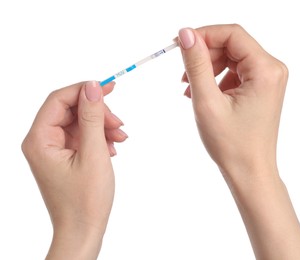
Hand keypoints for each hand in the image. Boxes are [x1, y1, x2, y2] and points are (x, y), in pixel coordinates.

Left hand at [22, 81, 126, 258]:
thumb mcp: (93, 153)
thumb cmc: (85, 199)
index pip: (59, 99)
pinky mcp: (65, 156)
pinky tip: (112, 148)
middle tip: (119, 124)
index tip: (109, 87)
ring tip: (121, 138)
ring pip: (79, 123)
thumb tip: (92, 86)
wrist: (83, 230)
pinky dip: (99, 138)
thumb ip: (92, 117)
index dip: (84, 90)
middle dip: (98, 113)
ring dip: (102, 126)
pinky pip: (82, 136)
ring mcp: (53, 149)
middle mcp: (42, 142)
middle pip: (71, 110)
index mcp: (40, 140)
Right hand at [178, 25, 299, 258]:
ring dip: (207, 68)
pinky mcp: (260, 88)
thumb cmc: (231, 144)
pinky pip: (234, 72)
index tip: (180, 45)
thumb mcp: (207, 101)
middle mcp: (272, 70)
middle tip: (183, 73)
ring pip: (231, 58)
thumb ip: (196, 64)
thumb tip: (186, 34)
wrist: (249, 171)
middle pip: (232, 45)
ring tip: (189, 89)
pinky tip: (201, 94)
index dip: (203, 35)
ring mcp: (267, 79)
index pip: (232, 34)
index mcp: (265, 70)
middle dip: (204, 55)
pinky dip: (215, 79)